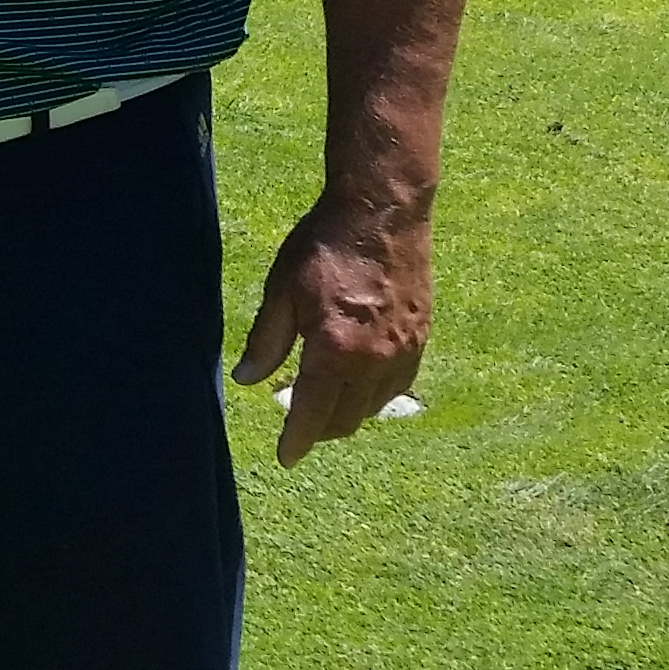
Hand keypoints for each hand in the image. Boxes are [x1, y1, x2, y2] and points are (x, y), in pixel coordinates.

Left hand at [234, 196, 428, 465]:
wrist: (383, 211)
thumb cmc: (326, 244)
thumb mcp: (282, 289)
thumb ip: (266, 341)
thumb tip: (247, 381)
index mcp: (335, 350)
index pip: (312, 414)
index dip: (296, 441)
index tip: (285, 458)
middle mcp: (374, 360)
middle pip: (346, 419)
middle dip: (320, 430)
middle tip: (299, 426)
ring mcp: (403, 352)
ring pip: (374, 407)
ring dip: (348, 414)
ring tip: (326, 403)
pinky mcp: (421, 339)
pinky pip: (398, 385)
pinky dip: (375, 395)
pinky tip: (360, 382)